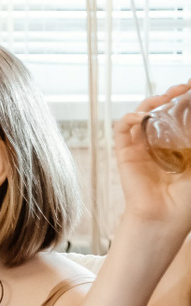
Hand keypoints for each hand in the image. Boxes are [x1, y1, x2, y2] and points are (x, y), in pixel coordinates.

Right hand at [113, 83, 190, 228]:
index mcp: (178, 147)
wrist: (166, 217)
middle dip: (170, 96)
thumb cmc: (186, 198)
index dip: (184, 102)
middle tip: (182, 88)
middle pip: (160, 112)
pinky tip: (142, 116)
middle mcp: (158, 144)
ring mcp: (141, 147)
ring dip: (150, 102)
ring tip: (164, 97)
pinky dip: (129, 118)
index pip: (179, 117)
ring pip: (140, 115)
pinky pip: (122, 129)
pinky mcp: (124, 152)